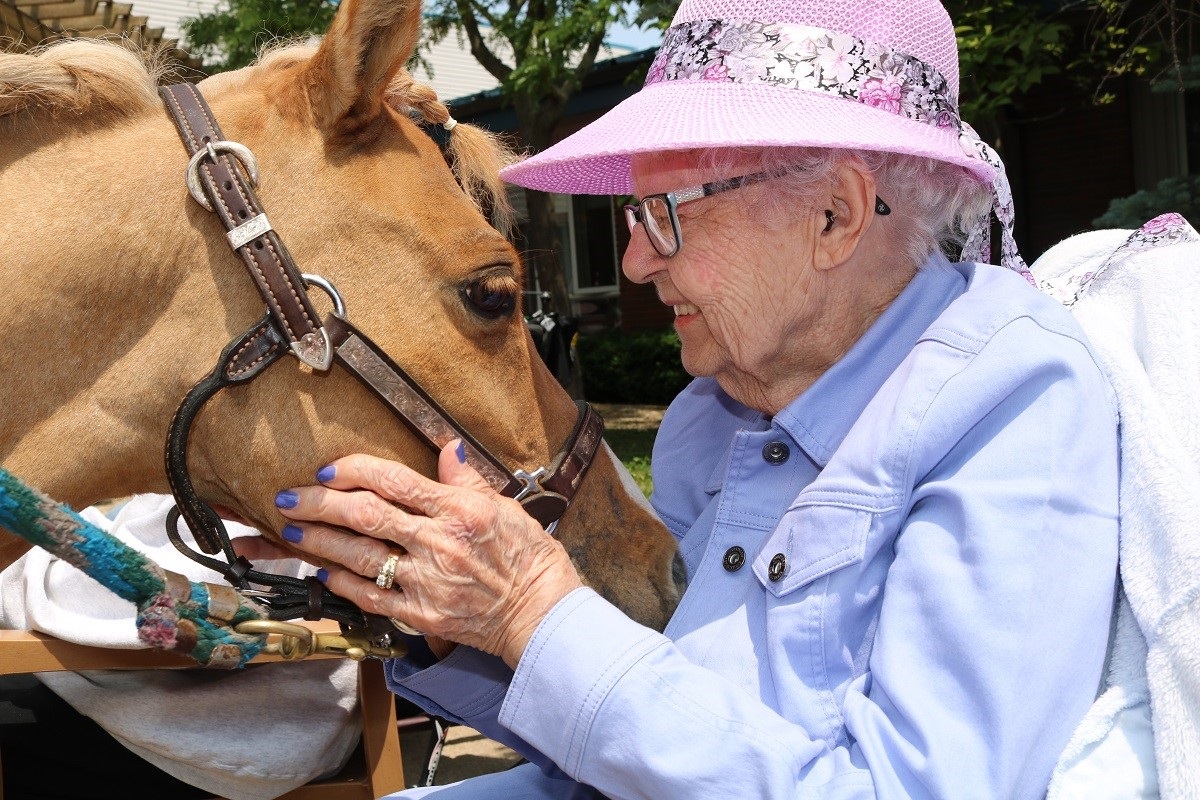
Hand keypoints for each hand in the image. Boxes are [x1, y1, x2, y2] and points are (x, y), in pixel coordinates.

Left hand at [274, 442, 583, 667]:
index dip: (354, 471)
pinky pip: (372, 598)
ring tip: (291, 531)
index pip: (394, 481)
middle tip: (289, 498)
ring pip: (359, 557)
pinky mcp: (422, 615)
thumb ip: (467, 480)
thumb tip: (447, 448)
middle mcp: (439, 543)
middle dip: (319, 504)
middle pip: (365, 516)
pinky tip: (323, 571)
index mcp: (459, 510)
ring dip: (319, 542)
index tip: (328, 469)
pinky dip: (343, 583)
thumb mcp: (505, 507)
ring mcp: (428, 582)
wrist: (542, 614)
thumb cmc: (530, 558)